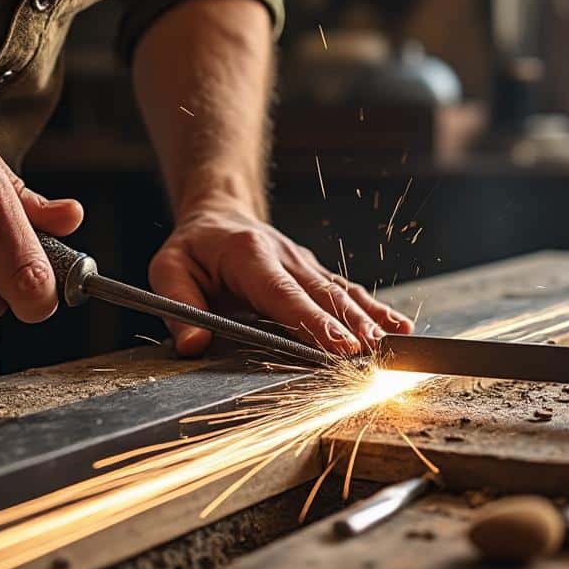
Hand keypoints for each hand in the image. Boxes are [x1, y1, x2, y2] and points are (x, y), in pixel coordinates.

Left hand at [149, 199, 413, 355]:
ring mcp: (305, 264)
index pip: (285, 295)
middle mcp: (286, 257)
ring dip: (369, 319)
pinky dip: (375, 309)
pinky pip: (348, 291)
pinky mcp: (316, 273)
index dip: (314, 322)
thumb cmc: (194, 247)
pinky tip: (400, 326)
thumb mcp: (168, 269)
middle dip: (352, 326)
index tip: (339, 345)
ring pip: (343, 292)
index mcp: (250, 256)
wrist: (220, 214)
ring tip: (393, 344)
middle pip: (323, 295)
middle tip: (373, 354)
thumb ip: (178, 307)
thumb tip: (192, 346)